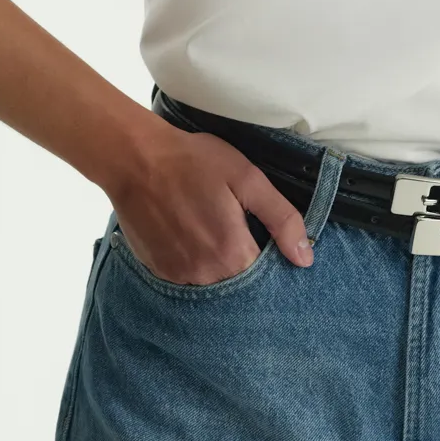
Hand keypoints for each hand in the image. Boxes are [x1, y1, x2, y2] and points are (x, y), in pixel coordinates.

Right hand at [107, 120, 315, 284]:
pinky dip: (196, 263)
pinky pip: (188, 278)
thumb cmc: (193, 162)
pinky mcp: (159, 271)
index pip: (267, 276)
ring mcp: (179, 276)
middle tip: (233, 225)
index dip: (272, 258)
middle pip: (240, 282)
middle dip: (245, 261)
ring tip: (211, 228)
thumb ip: (282, 219)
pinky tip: (191, 234)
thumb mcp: (247, 179)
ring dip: (219, 264)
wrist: (134, 158)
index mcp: (233, 253)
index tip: (265, 237)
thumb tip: (305, 258)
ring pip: (214, 282)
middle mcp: (206, 274)